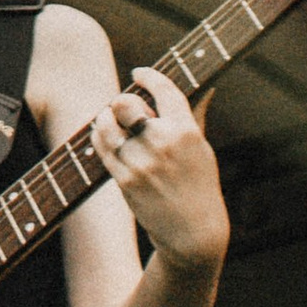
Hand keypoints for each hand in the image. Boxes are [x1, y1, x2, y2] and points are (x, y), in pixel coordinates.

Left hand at [90, 67, 228, 274]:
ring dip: (105, 118)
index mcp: (187, 131)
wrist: (192, 233)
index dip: (147, 76)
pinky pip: (101, 147)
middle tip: (123, 107)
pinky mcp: (125, 179)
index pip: (163, 89)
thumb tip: (207, 86)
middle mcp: (163, 142)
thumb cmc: (200, 187)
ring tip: (109, 119)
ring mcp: (142, 161)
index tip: (139, 73)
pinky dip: (99, 136)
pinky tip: (103, 134)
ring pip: (107, 123)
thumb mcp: (203, 150)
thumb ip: (196, 116)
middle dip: (122, 102)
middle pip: (125, 103)